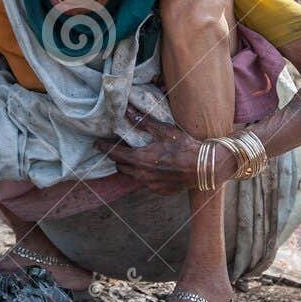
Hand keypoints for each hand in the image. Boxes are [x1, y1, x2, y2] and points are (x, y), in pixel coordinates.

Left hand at [97, 117, 235, 193]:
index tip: (96, 144)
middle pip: (121, 167)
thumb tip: (127, 111)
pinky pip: (147, 183)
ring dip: (132, 168)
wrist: (204, 167)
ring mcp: (150, 185)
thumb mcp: (164, 130)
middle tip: (119, 150)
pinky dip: (146, 175)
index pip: (114, 154)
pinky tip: (155, 168)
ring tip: (137, 159)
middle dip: (118, 159)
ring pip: (133, 176)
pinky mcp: (160, 191)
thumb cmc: (184, 146)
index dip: (103, 148)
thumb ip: (143, 122)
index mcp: (139, 159)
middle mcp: (141, 175)